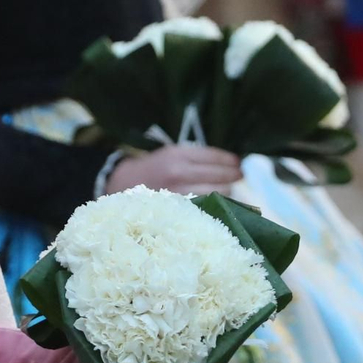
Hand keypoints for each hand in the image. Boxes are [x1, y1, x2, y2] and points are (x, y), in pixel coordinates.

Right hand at [107, 144, 242, 196]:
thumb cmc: (154, 168)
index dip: (230, 161)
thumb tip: (231, 165)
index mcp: (178, 155)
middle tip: (239, 177)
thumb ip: (197, 159)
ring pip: (215, 193)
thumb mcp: (172, 154)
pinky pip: (205, 206)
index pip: (214, 157)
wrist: (122, 183)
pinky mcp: (177, 209)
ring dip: (226, 192)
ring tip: (229, 190)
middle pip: (219, 177)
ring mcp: (179, 192)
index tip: (239, 164)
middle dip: (232, 177)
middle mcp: (179, 172)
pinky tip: (219, 202)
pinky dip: (215, 204)